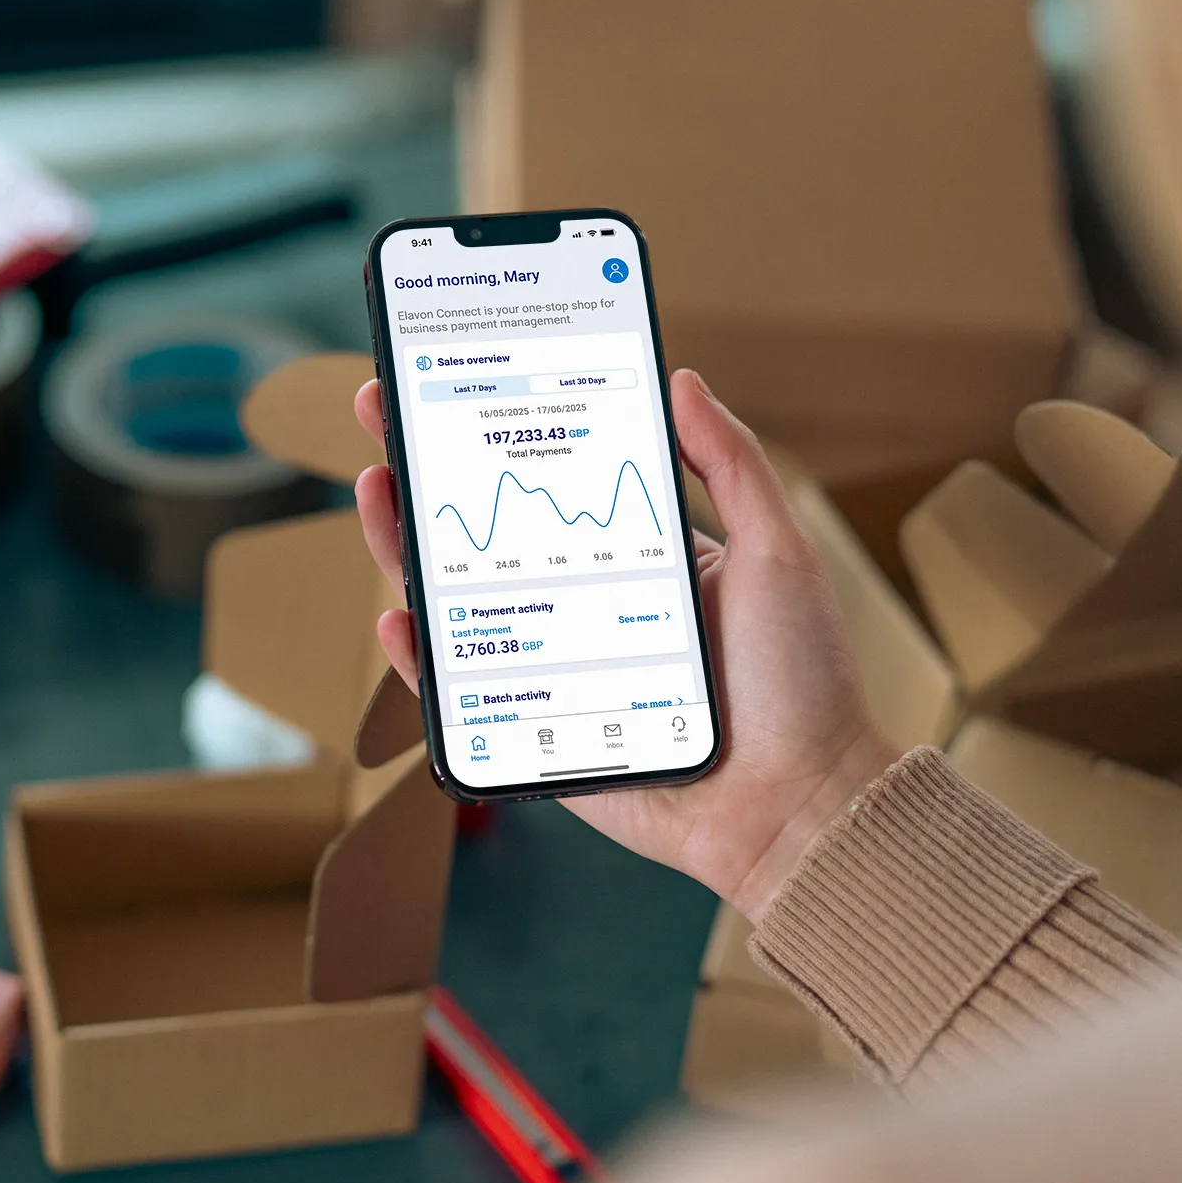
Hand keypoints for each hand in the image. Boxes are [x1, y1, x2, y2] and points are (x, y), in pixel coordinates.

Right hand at [352, 368, 898, 919]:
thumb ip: (731, 464)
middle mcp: (591, 606)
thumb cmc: (804, 681)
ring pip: (462, 602)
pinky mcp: (539, 732)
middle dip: (428, 470)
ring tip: (377, 488)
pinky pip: (463, 694)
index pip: (556, 479)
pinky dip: (421, 659)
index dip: (504, 431)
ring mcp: (558, 668)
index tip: (459, 377)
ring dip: (405, 545)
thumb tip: (683, 378)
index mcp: (643, 558)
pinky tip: (399, 614)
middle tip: (383, 408)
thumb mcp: (776, 550)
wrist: (801, 805)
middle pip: (488, 531)